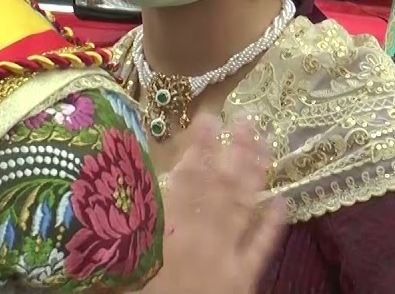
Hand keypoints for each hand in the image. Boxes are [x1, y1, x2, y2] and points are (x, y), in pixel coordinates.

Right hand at [139, 115, 287, 293]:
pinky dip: (272, 223)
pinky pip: (260, 248)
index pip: (186, 180)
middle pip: (221, 187)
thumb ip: (126, 229)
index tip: (208, 117)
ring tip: (267, 145)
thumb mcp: (123, 263)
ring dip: (256, 175)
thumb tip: (110, 199)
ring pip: (243, 208)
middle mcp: (201, 238)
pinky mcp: (243, 280)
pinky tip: (284, 199)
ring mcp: (226, 258)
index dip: (199, 147)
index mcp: (169, 232)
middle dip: (235, 151)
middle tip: (248, 119)